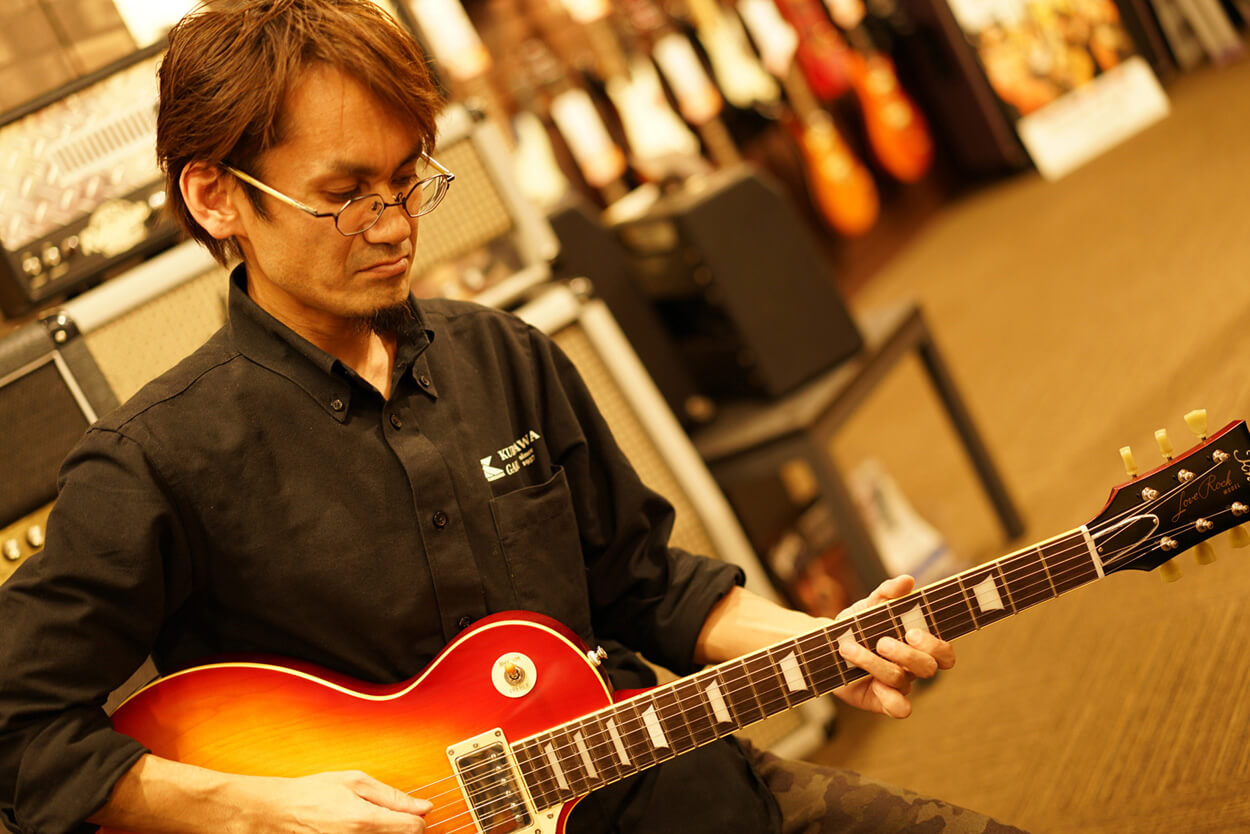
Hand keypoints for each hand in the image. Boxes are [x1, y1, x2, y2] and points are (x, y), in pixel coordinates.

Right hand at [90, 755, 432, 833]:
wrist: (270, 814)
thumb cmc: (308, 793)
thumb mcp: (352, 780)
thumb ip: (391, 795)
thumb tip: (422, 806)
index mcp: (365, 820)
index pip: (413, 830)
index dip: (419, 822)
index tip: (416, 816)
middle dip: (402, 830)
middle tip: (393, 820)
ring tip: (367, 823)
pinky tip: (356, 830)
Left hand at [830, 575, 954, 718]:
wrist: (825, 646)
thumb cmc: (856, 625)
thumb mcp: (868, 606)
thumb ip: (886, 593)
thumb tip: (907, 581)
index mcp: (917, 645)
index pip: (944, 653)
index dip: (936, 646)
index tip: (912, 632)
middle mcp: (912, 668)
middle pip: (927, 668)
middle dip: (905, 654)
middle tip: (881, 642)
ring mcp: (898, 686)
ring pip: (902, 681)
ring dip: (874, 663)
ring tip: (848, 648)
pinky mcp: (881, 701)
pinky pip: (900, 709)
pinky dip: (891, 699)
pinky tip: (874, 686)